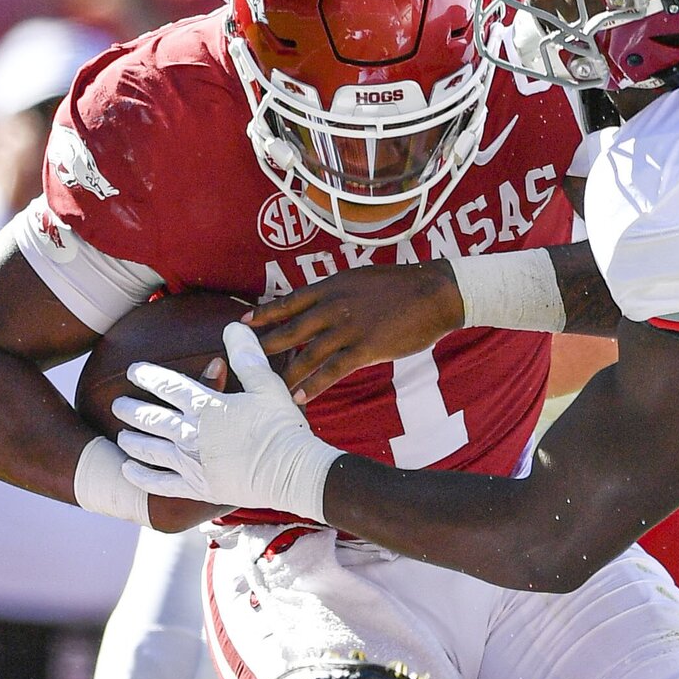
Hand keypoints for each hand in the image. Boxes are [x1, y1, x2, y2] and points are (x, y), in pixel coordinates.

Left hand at [115, 326, 341, 520]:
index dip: (147, 376)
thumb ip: (247, 355)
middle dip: (131, 410)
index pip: (168, 386)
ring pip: (150, 450)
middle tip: (118, 405)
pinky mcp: (198, 488)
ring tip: (122, 435)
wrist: (293, 474)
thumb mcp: (268, 385)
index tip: (133, 371)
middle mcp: (191, 434)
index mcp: (207, 406)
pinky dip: (141, 477)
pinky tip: (129, 471)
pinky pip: (160, 484)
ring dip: (132, 441)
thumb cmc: (283, 428)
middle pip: (151, 419)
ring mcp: (192, 464)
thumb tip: (233, 326)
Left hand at [244, 263, 464, 404]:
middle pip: (290, 330)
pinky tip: (300, 398)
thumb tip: (320, 307)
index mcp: (331, 287)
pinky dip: (314, 386)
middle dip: (265, 348)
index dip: (264, 314)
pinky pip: (332, 371)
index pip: (288, 302)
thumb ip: (337, 294)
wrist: (434, 293)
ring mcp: (348, 328)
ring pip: (307, 354)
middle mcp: (333, 306)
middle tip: (244, 364)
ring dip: (286, 374)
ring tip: (268, 390)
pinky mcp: (365, 348)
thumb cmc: (401, 287)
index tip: (244, 324)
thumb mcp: (360, 280)